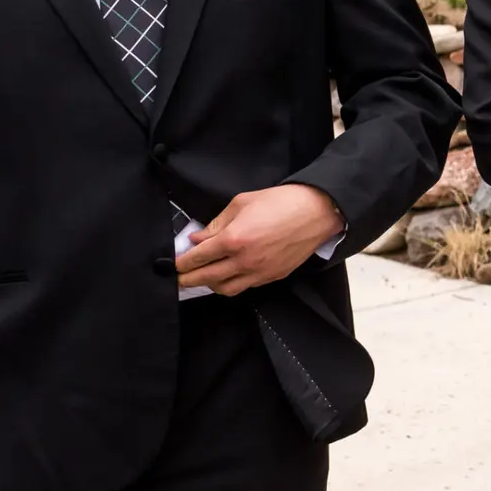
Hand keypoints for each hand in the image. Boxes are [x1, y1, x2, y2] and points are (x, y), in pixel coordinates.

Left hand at [176, 185, 345, 295]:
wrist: (317, 212)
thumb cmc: (281, 202)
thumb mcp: (242, 203)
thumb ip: (217, 224)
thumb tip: (198, 238)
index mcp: (234, 239)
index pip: (198, 258)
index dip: (182, 263)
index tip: (173, 264)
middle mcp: (245, 260)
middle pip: (207, 278)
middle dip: (188, 280)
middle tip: (178, 280)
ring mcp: (260, 272)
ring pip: (226, 289)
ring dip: (210, 285)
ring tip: (204, 278)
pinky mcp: (273, 276)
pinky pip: (246, 286)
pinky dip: (233, 283)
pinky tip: (229, 275)